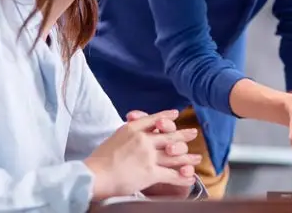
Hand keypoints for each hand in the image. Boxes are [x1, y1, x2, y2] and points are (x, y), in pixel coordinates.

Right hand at [84, 109, 200, 201]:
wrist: (94, 175)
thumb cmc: (99, 160)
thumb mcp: (114, 137)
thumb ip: (129, 133)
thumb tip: (136, 131)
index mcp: (133, 129)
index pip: (154, 119)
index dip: (166, 117)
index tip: (175, 114)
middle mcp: (143, 139)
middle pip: (169, 136)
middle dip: (183, 135)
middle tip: (193, 133)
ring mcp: (149, 155)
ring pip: (174, 155)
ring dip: (188, 157)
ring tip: (197, 158)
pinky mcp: (151, 172)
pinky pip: (172, 174)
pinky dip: (183, 177)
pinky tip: (190, 178)